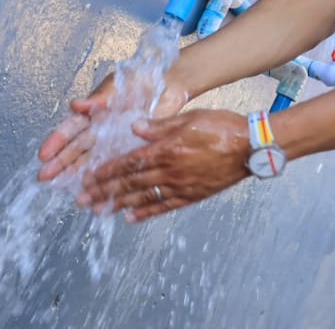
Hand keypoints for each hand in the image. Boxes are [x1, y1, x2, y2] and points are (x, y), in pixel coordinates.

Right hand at [36, 74, 187, 182]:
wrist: (167, 86)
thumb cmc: (139, 81)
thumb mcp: (117, 87)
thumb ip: (98, 98)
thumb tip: (75, 105)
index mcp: (91, 112)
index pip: (69, 129)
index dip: (56, 141)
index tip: (44, 154)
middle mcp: (97, 130)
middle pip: (75, 149)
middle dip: (59, 163)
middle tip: (44, 176)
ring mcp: (110, 142)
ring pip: (89, 161)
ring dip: (75, 175)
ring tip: (62, 188)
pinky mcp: (126, 151)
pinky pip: (111, 167)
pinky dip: (102, 179)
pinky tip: (92, 189)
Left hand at [78, 108, 249, 222]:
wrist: (251, 147)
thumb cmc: (222, 127)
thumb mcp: (190, 117)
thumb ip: (160, 125)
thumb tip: (134, 128)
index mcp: (167, 149)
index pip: (128, 162)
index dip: (105, 171)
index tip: (87, 177)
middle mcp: (170, 171)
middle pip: (130, 182)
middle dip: (104, 190)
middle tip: (83, 199)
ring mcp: (181, 186)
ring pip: (143, 197)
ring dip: (118, 204)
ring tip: (98, 210)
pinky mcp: (191, 195)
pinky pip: (164, 206)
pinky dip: (145, 211)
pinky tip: (130, 216)